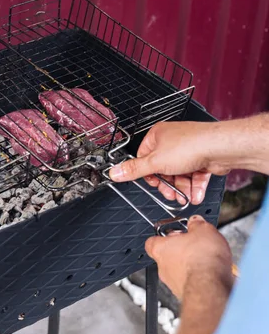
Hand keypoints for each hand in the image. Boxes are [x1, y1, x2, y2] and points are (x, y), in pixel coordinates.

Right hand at [109, 121, 231, 203]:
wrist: (219, 148)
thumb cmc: (190, 146)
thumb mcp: (155, 162)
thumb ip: (135, 170)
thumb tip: (115, 172)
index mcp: (158, 136)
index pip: (145, 157)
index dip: (149, 174)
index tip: (153, 184)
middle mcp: (172, 141)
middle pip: (163, 168)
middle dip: (167, 184)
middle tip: (169, 193)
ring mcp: (188, 150)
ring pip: (180, 174)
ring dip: (181, 189)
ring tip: (183, 197)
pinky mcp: (202, 159)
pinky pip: (194, 176)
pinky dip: (194, 188)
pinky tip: (194, 196)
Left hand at [145, 215, 232, 298]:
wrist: (211, 287)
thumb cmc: (202, 260)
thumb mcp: (203, 230)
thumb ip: (196, 224)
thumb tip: (196, 222)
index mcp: (161, 249)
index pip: (152, 241)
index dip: (163, 236)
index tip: (173, 232)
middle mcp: (163, 268)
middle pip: (168, 256)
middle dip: (182, 250)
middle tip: (195, 245)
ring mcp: (174, 283)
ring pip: (180, 271)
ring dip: (191, 265)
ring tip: (207, 259)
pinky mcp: (186, 294)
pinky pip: (191, 283)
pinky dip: (200, 278)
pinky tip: (212, 272)